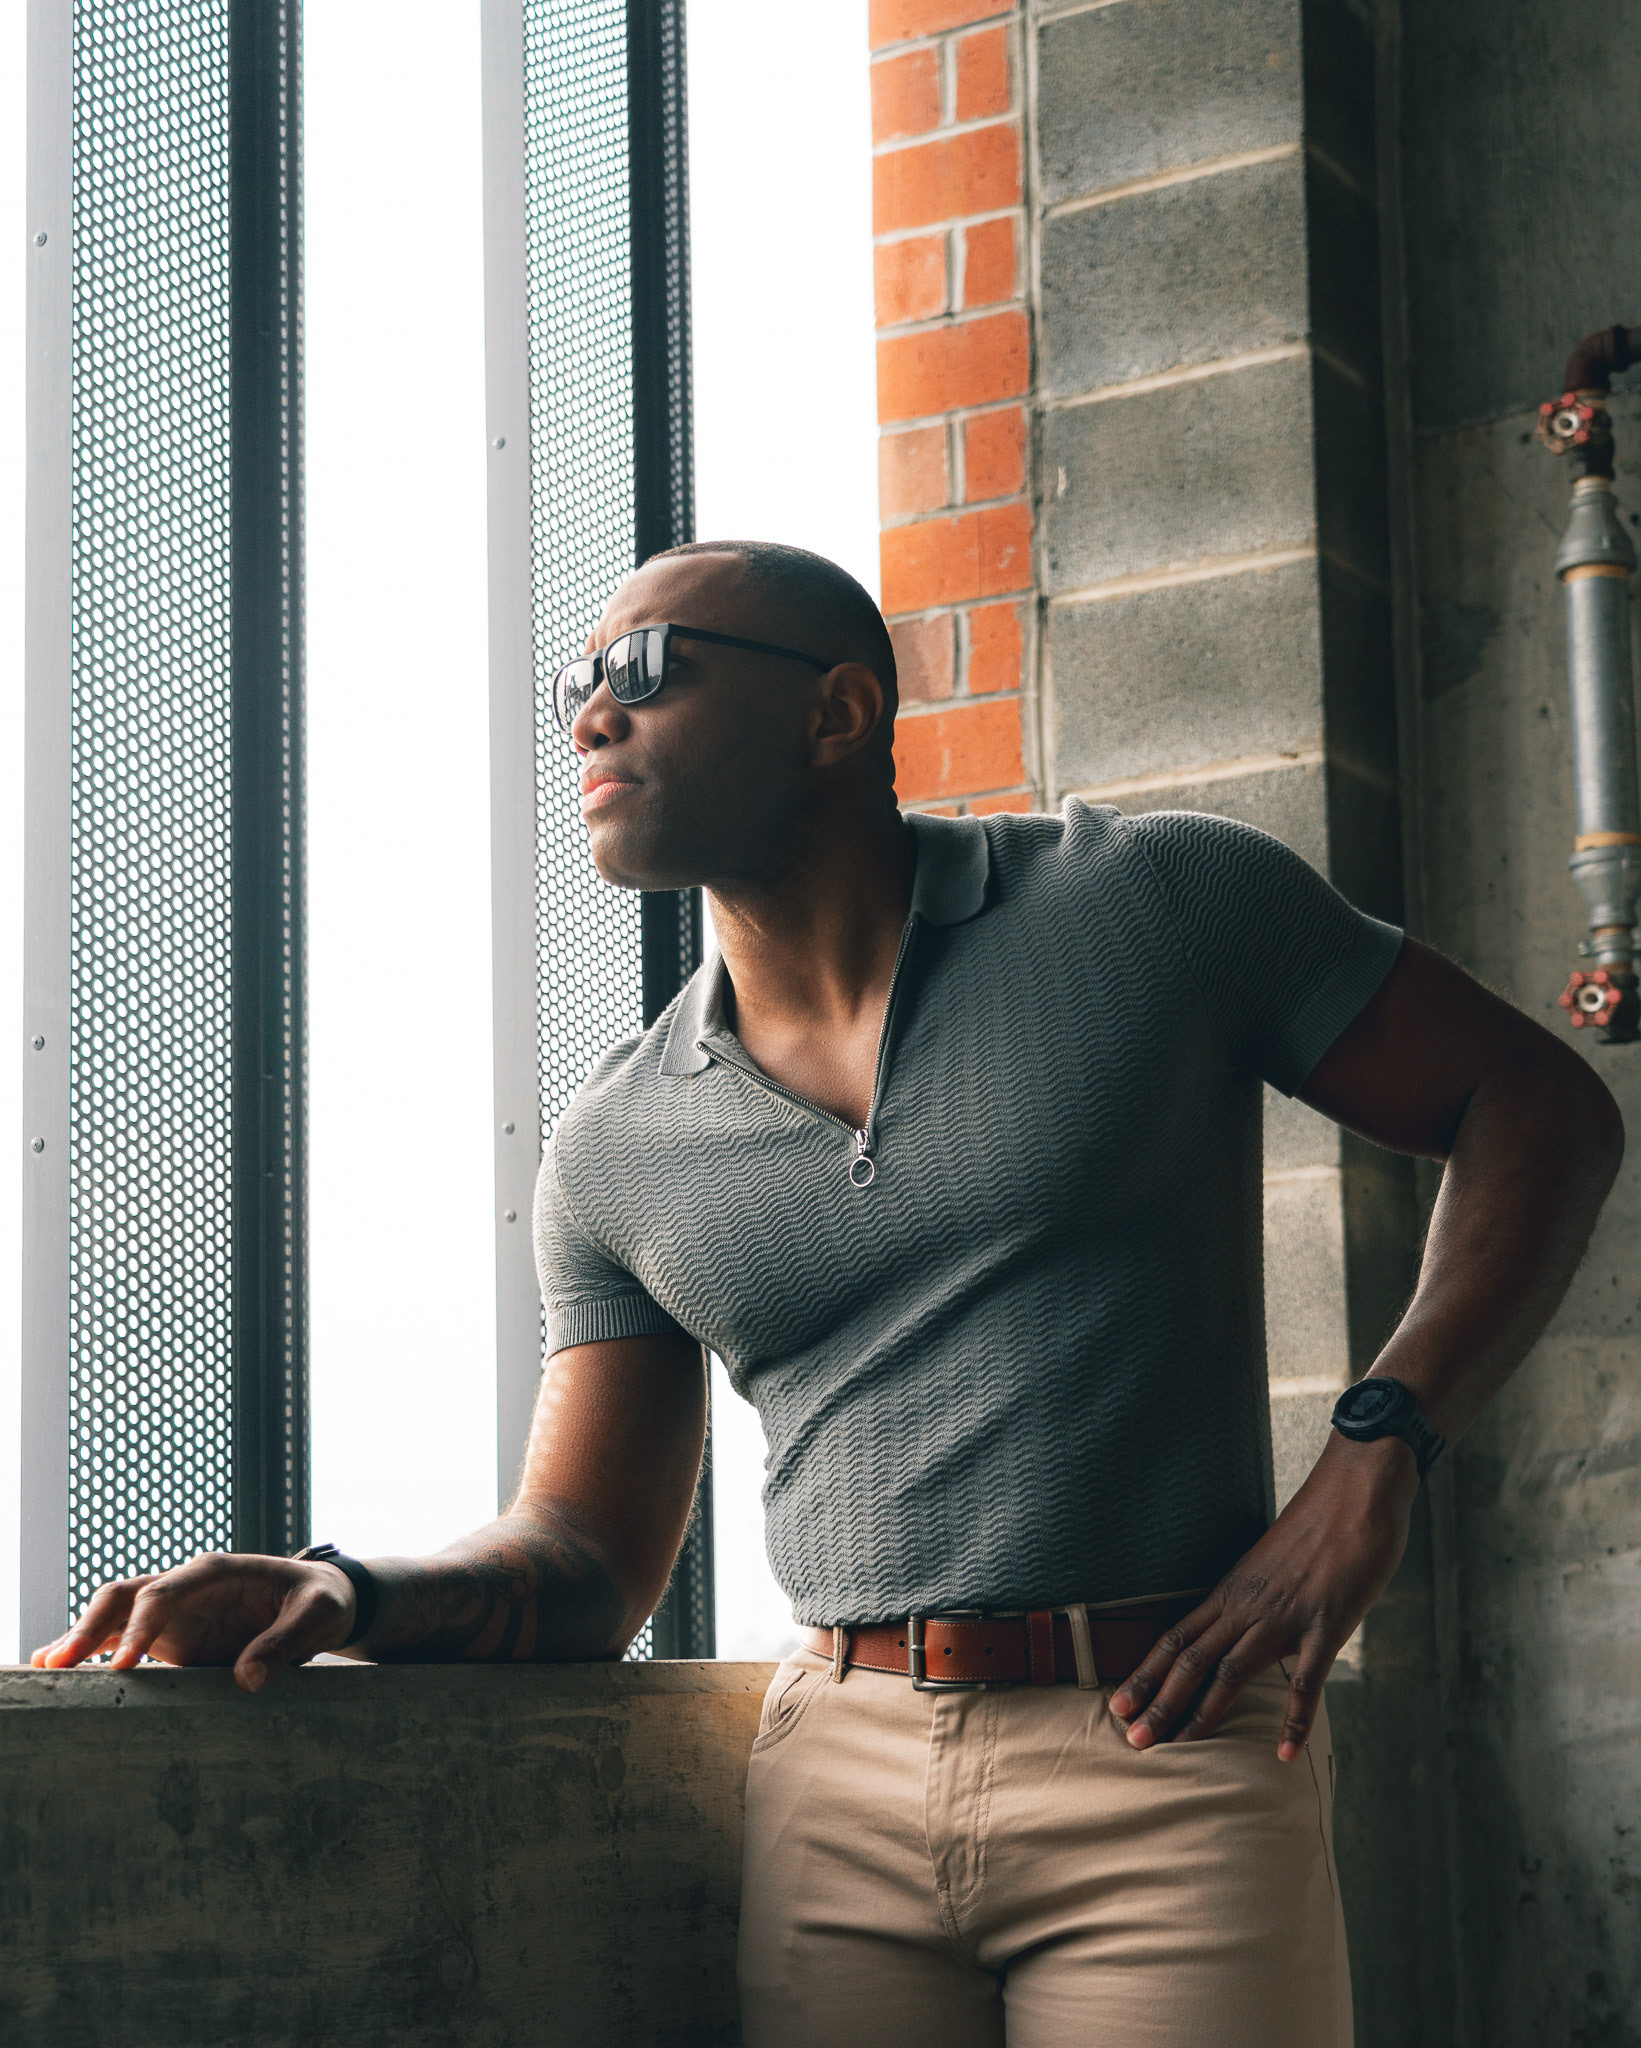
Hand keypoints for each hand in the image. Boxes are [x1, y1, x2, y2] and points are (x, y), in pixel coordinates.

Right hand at [29, 1552, 357, 1692]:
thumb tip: (245, 1680)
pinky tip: (60, 1670)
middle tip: (60, 1663)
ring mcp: (176, 1611)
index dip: (141, 1624)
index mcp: (219, 1571)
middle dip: (90, 1625)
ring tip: (44, 1669)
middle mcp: (188, 1586)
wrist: (323, 1601)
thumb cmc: (323, 1600)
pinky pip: (122, 1638)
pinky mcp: (172, 1636)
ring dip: (80, 1637)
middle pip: (126, 1594)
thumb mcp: (319, 1615)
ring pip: (114, 1613)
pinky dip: (92, 1651)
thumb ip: (287, 1643)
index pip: (167, 1591)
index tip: (124, 1663)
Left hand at [1108, 1433, 1418, 1758]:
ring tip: (1181, 1747)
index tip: (1119, 1704)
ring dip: (1203, 1712)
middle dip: (1160, 1701)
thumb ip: (1257, 1599)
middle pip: (1193, 1659)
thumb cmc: (1320, 1525)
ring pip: (1232, 1670)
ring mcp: (1286, 1616)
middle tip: (1133, 1739)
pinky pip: (1305, 1680)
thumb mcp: (1272, 1564)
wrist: (1357, 1492)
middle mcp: (1249, 1605)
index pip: (1178, 1637)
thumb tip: (1246, 1629)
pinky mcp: (1327, 1625)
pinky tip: (1284, 1753)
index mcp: (1233, 1590)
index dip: (1146, 1673)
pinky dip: (1293, 1720)